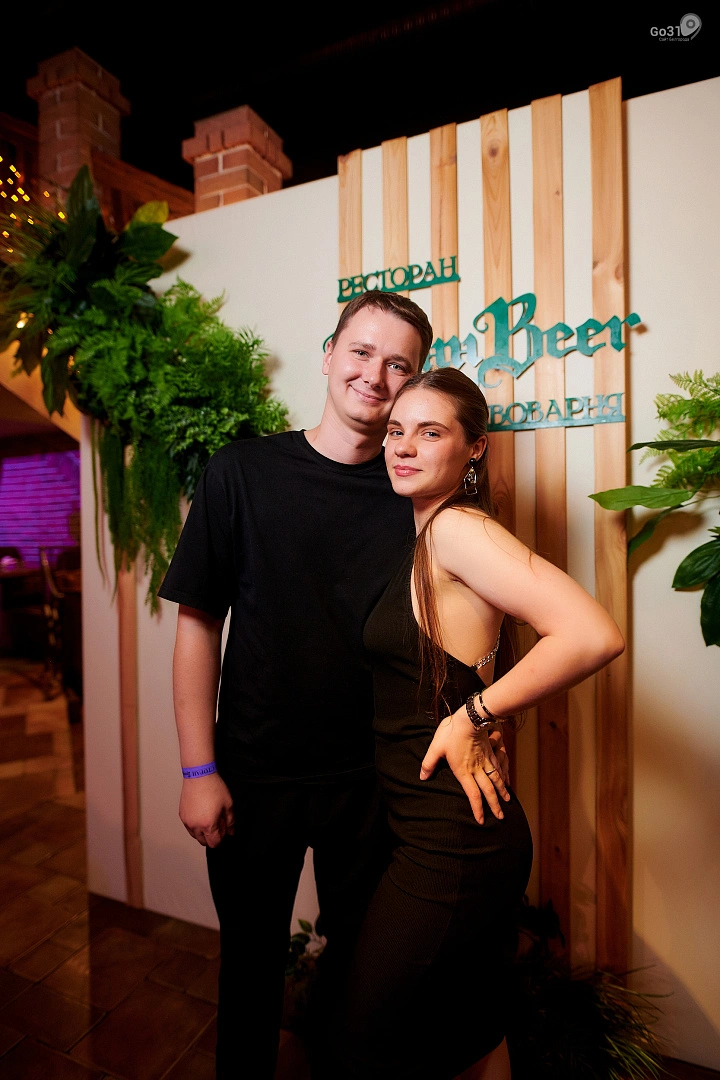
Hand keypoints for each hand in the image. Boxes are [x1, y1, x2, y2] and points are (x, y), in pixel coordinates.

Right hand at [179, 772, 234, 847]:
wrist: (199, 775)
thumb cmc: (214, 788)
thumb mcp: (228, 805)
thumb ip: (230, 821)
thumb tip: (231, 832)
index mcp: (208, 825)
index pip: (214, 843)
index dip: (221, 837)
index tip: (224, 826)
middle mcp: (195, 826)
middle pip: (203, 842)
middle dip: (212, 836)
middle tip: (217, 821)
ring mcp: (186, 821)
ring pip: (195, 835)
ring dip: (202, 831)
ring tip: (208, 816)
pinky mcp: (182, 815)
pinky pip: (189, 826)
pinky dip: (195, 825)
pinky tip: (201, 812)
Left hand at [420, 707, 510, 824]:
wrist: (471, 717)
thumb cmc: (451, 732)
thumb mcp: (436, 747)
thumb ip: (429, 763)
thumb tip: (422, 776)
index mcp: (464, 771)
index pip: (473, 795)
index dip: (478, 809)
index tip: (481, 820)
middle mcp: (477, 769)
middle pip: (488, 791)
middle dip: (495, 806)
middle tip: (501, 817)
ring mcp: (486, 760)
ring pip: (497, 780)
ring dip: (502, 792)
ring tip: (508, 801)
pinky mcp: (491, 751)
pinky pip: (500, 767)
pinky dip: (504, 776)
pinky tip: (506, 780)